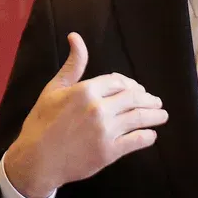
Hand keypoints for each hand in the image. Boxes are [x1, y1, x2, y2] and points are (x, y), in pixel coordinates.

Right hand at [3, 32, 167, 197]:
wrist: (35, 160)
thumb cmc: (42, 123)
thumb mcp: (54, 89)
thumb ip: (72, 65)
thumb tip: (76, 37)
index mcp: (86, 90)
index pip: (119, 82)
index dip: (131, 85)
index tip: (137, 90)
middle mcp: (98, 108)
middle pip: (133, 98)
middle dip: (148, 99)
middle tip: (156, 102)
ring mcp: (105, 131)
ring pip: (139, 118)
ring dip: (155, 115)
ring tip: (162, 115)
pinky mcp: (109, 152)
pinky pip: (136, 140)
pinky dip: (147, 136)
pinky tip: (151, 135)